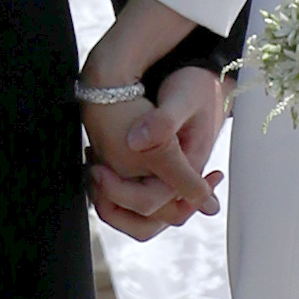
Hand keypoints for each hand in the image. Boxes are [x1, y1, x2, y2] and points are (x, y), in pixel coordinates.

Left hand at [86, 65, 226, 241]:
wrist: (203, 76)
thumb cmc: (194, 83)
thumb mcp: (181, 96)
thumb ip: (163, 123)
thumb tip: (137, 143)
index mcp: (189, 168)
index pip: (152, 204)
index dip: (119, 193)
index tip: (98, 167)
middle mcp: (180, 181)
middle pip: (146, 223)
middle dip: (113, 207)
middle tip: (94, 174)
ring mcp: (169, 179)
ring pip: (138, 215)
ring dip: (111, 201)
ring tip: (94, 169)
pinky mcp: (158, 173)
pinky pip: (134, 198)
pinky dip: (112, 190)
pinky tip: (98, 163)